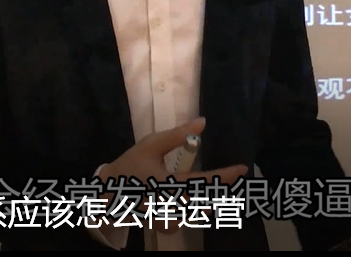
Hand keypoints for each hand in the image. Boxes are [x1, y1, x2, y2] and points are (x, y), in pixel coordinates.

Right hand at [97, 117, 246, 234]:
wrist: (107, 193)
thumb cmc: (130, 165)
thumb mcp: (150, 145)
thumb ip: (177, 136)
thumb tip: (203, 123)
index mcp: (166, 183)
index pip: (202, 182)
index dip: (224, 176)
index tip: (242, 169)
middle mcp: (168, 205)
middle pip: (206, 202)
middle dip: (223, 191)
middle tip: (236, 179)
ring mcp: (166, 219)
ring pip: (198, 214)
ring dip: (211, 201)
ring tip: (223, 190)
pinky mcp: (164, 226)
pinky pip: (187, 220)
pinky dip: (197, 210)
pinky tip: (202, 200)